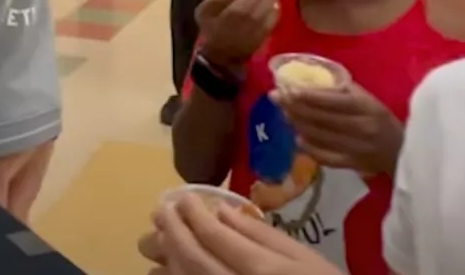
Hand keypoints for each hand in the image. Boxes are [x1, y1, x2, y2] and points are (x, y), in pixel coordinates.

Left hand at [138, 194, 338, 274]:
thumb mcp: (305, 257)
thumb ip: (262, 235)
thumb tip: (221, 211)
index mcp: (264, 269)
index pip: (215, 236)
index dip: (192, 214)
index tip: (182, 197)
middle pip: (193, 259)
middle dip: (172, 231)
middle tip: (160, 210)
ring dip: (167, 258)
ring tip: (159, 236)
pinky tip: (166, 268)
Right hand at [194, 0, 279, 68]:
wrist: (220, 54)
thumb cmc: (213, 24)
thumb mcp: (209, 7)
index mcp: (210, 12)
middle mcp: (224, 24)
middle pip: (244, 5)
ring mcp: (241, 35)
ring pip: (258, 15)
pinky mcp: (255, 41)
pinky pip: (267, 24)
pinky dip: (273, 12)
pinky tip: (275, 4)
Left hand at [275, 81, 403, 176]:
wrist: (402, 152)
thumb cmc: (383, 120)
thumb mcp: (370, 100)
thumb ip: (345, 90)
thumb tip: (313, 81)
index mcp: (366, 108)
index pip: (331, 101)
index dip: (308, 95)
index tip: (288, 88)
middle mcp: (360, 128)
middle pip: (321, 118)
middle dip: (295, 107)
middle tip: (277, 98)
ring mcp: (355, 148)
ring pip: (319, 136)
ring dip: (298, 123)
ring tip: (284, 113)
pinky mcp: (351, 164)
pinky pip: (325, 156)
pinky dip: (309, 147)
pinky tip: (298, 137)